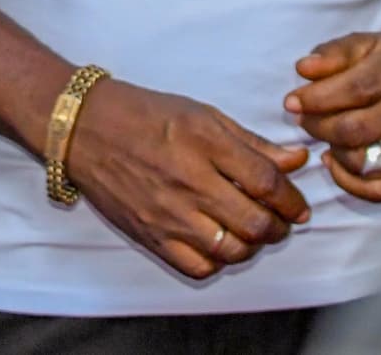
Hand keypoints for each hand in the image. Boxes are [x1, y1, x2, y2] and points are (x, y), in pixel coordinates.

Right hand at [62, 79, 309, 280]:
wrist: (84, 129)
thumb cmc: (144, 115)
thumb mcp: (201, 114)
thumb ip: (251, 142)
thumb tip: (296, 160)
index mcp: (204, 142)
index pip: (267, 182)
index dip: (292, 198)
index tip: (296, 203)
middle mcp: (188, 181)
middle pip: (255, 222)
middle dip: (279, 226)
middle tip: (279, 221)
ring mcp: (168, 213)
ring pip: (232, 250)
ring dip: (252, 245)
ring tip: (250, 231)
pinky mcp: (151, 235)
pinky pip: (199, 266)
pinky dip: (218, 261)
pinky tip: (218, 243)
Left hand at [283, 32, 380, 201]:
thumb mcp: (365, 44)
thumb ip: (333, 53)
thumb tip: (303, 69)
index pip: (357, 89)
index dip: (318, 99)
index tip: (291, 102)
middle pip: (358, 129)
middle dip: (319, 127)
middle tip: (302, 120)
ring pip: (365, 161)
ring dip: (333, 151)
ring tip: (324, 134)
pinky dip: (349, 183)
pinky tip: (333, 161)